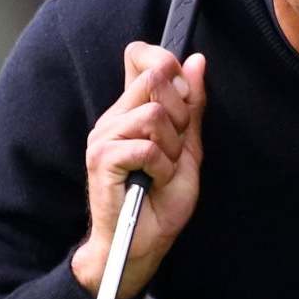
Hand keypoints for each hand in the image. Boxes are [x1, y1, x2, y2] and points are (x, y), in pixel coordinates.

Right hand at [72, 43, 207, 298]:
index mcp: (130, 110)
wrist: (143, 243)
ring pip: (155, 114)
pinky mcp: (102, 158)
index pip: (140, 56)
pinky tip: (155, 182)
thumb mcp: (188, 147)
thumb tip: (196, 60)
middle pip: (155, 77)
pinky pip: (148, 147)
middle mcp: (113, 117)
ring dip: (173, 147)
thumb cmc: (162, 199)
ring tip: (164, 170)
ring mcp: (104, 136)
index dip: (167, 64)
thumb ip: (191, 105)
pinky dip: (163, 168)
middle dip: (181, 113)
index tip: (183, 97)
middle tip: (176, 148)